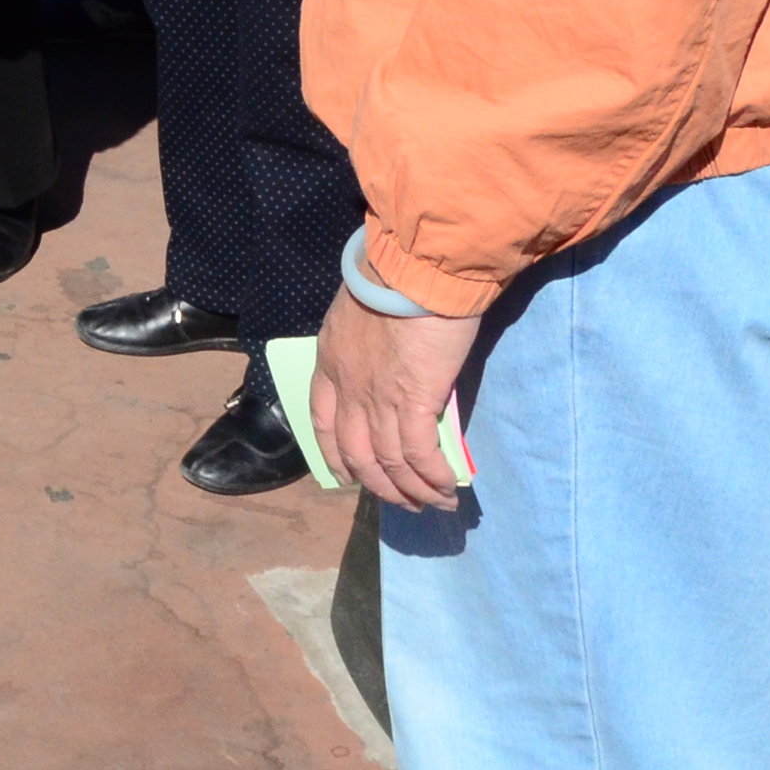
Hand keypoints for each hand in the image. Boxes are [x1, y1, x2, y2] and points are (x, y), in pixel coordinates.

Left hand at [308, 283, 481, 512]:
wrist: (416, 265)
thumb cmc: (397, 276)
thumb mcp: (362, 309)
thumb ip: (368, 340)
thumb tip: (391, 358)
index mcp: (330, 361)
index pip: (322, 421)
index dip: (333, 455)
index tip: (347, 476)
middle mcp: (348, 386)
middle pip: (356, 452)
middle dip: (379, 485)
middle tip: (403, 502)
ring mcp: (378, 397)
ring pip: (388, 462)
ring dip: (412, 491)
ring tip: (433, 504)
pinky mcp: (414, 401)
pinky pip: (420, 454)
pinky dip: (433, 477)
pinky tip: (447, 488)